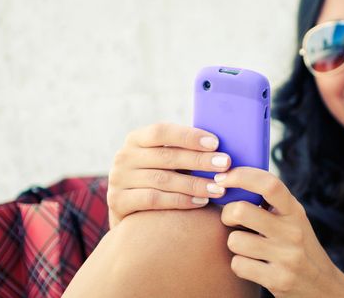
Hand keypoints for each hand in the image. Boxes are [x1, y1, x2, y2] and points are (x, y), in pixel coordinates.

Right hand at [107, 122, 230, 227]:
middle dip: (200, 160)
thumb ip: (184, 151)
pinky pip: (154, 200)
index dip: (189, 136)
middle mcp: (124, 156)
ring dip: (195, 184)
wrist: (131, 212)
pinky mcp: (118, 202)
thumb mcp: (165, 160)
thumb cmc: (159, 178)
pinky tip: (201, 202)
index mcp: (136, 138)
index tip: (215, 143)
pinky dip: (180, 200)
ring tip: (219, 188)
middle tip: (225, 165)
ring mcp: (118, 179)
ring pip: (163, 180)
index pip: (162, 131)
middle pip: (166, 157)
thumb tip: (220, 145)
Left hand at [215, 167, 343, 296]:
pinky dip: (240, 265)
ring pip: (235, 240)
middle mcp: (292, 231)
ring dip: (235, 243)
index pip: (269, 184)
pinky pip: (238, 265)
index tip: (222, 178)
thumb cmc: (298, 246)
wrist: (323, 287)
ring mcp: (286, 257)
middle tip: (231, 219)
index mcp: (294, 211)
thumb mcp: (292, 219)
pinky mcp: (278, 280)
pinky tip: (254, 265)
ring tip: (249, 247)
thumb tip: (234, 178)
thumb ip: (272, 202)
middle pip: (241, 210)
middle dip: (227, 214)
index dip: (241, 176)